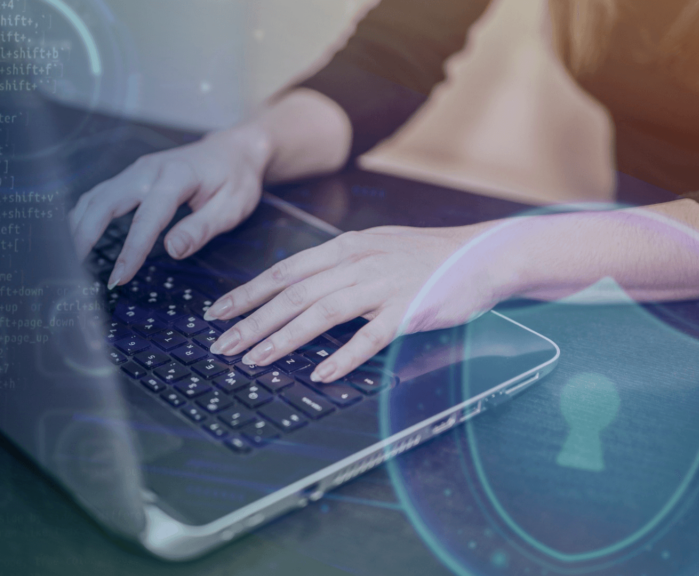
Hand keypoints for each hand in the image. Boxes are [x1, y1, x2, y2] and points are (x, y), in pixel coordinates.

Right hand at [68, 127, 270, 287]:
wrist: (235, 150)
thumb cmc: (237, 180)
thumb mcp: (232, 207)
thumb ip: (201, 228)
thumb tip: (172, 249)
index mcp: (177, 176)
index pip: (147, 217)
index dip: (131, 250)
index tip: (118, 278)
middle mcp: (149, 169)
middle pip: (105, 200)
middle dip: (85, 234)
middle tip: (72, 268)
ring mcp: (137, 170)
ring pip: (96, 195)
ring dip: (78, 225)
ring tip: (68, 257)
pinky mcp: (132, 176)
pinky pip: (100, 194)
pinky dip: (84, 215)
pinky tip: (77, 236)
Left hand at [204, 224, 507, 382]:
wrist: (480, 255)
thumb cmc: (424, 257)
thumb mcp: (373, 249)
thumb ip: (335, 267)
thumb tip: (294, 289)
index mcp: (344, 248)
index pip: (284, 272)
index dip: (247, 293)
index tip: (218, 313)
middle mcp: (357, 263)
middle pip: (293, 294)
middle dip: (252, 321)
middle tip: (222, 345)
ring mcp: (382, 286)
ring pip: (321, 312)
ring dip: (283, 338)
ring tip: (256, 360)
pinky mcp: (408, 310)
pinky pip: (370, 336)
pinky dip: (343, 354)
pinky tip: (320, 372)